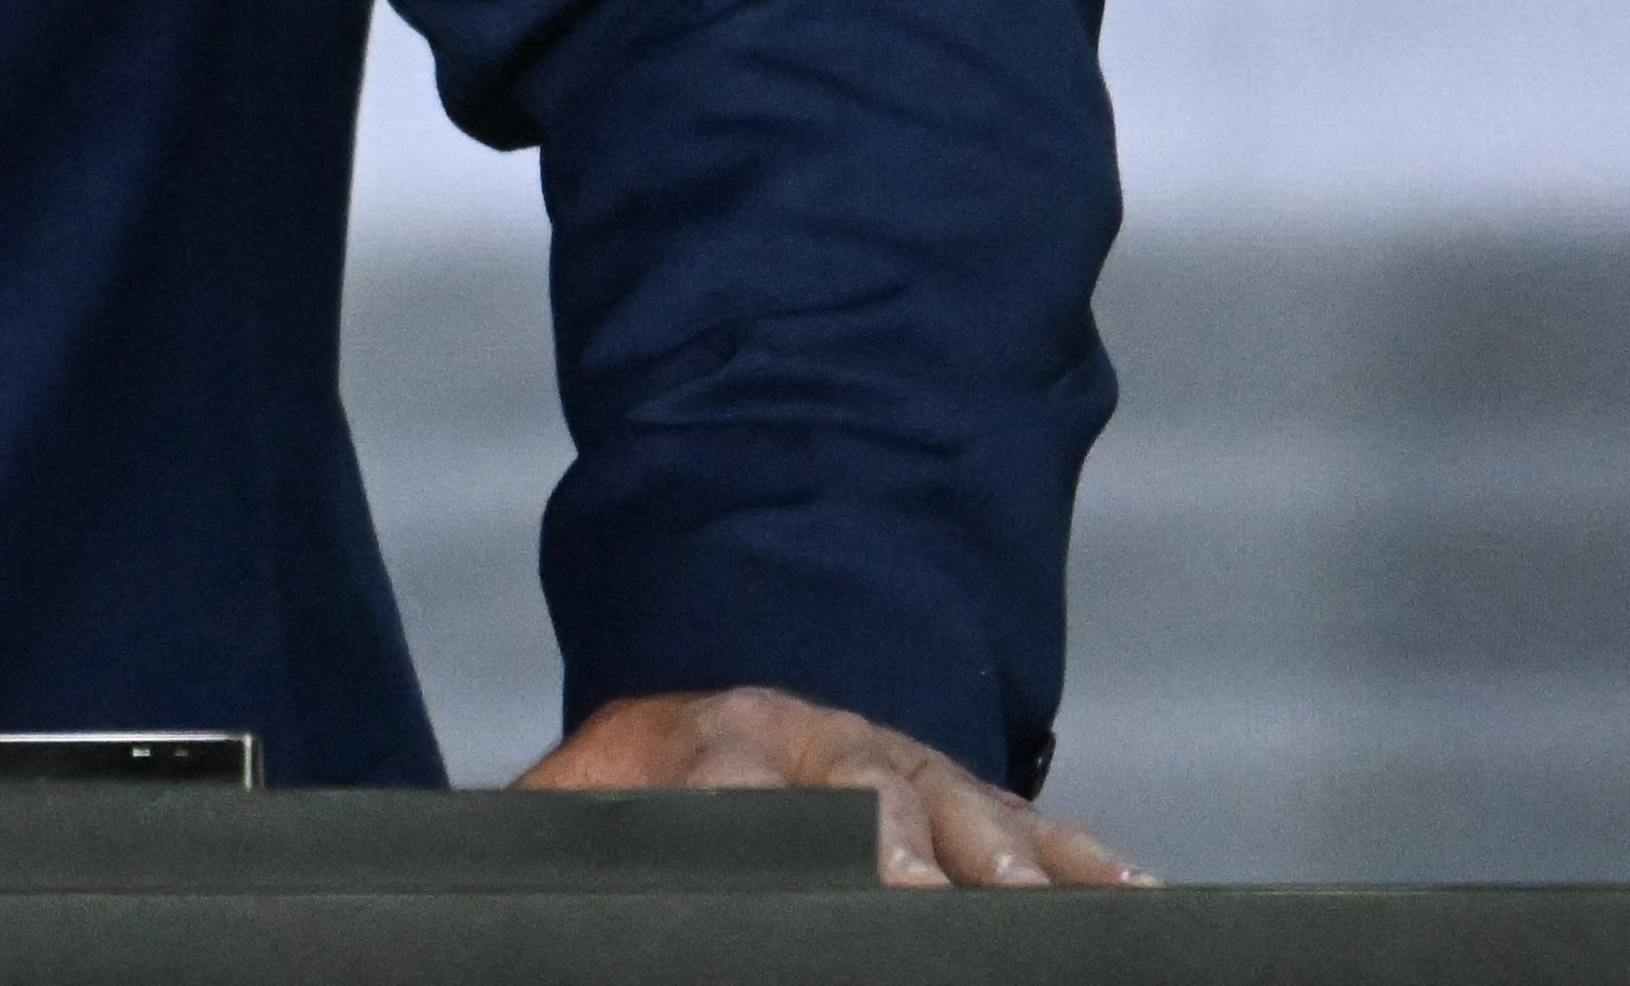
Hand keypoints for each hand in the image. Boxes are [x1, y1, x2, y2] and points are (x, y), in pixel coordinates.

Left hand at [519, 685, 1142, 886]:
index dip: (787, 837)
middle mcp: (816, 741)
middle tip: (932, 902)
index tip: (833, 876)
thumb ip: (562, 838)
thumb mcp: (585, 806)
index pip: (742, 789)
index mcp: (707, 744)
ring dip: (1008, 860)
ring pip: (963, 804)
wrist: (703, 719)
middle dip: (906, 850)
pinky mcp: (957, 790)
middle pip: (871, 796)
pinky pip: (1031, 820)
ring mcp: (897, 760)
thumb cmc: (640, 790)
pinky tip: (1128, 896)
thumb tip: (502, 880)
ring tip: (1037, 911)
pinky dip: (1082, 858)